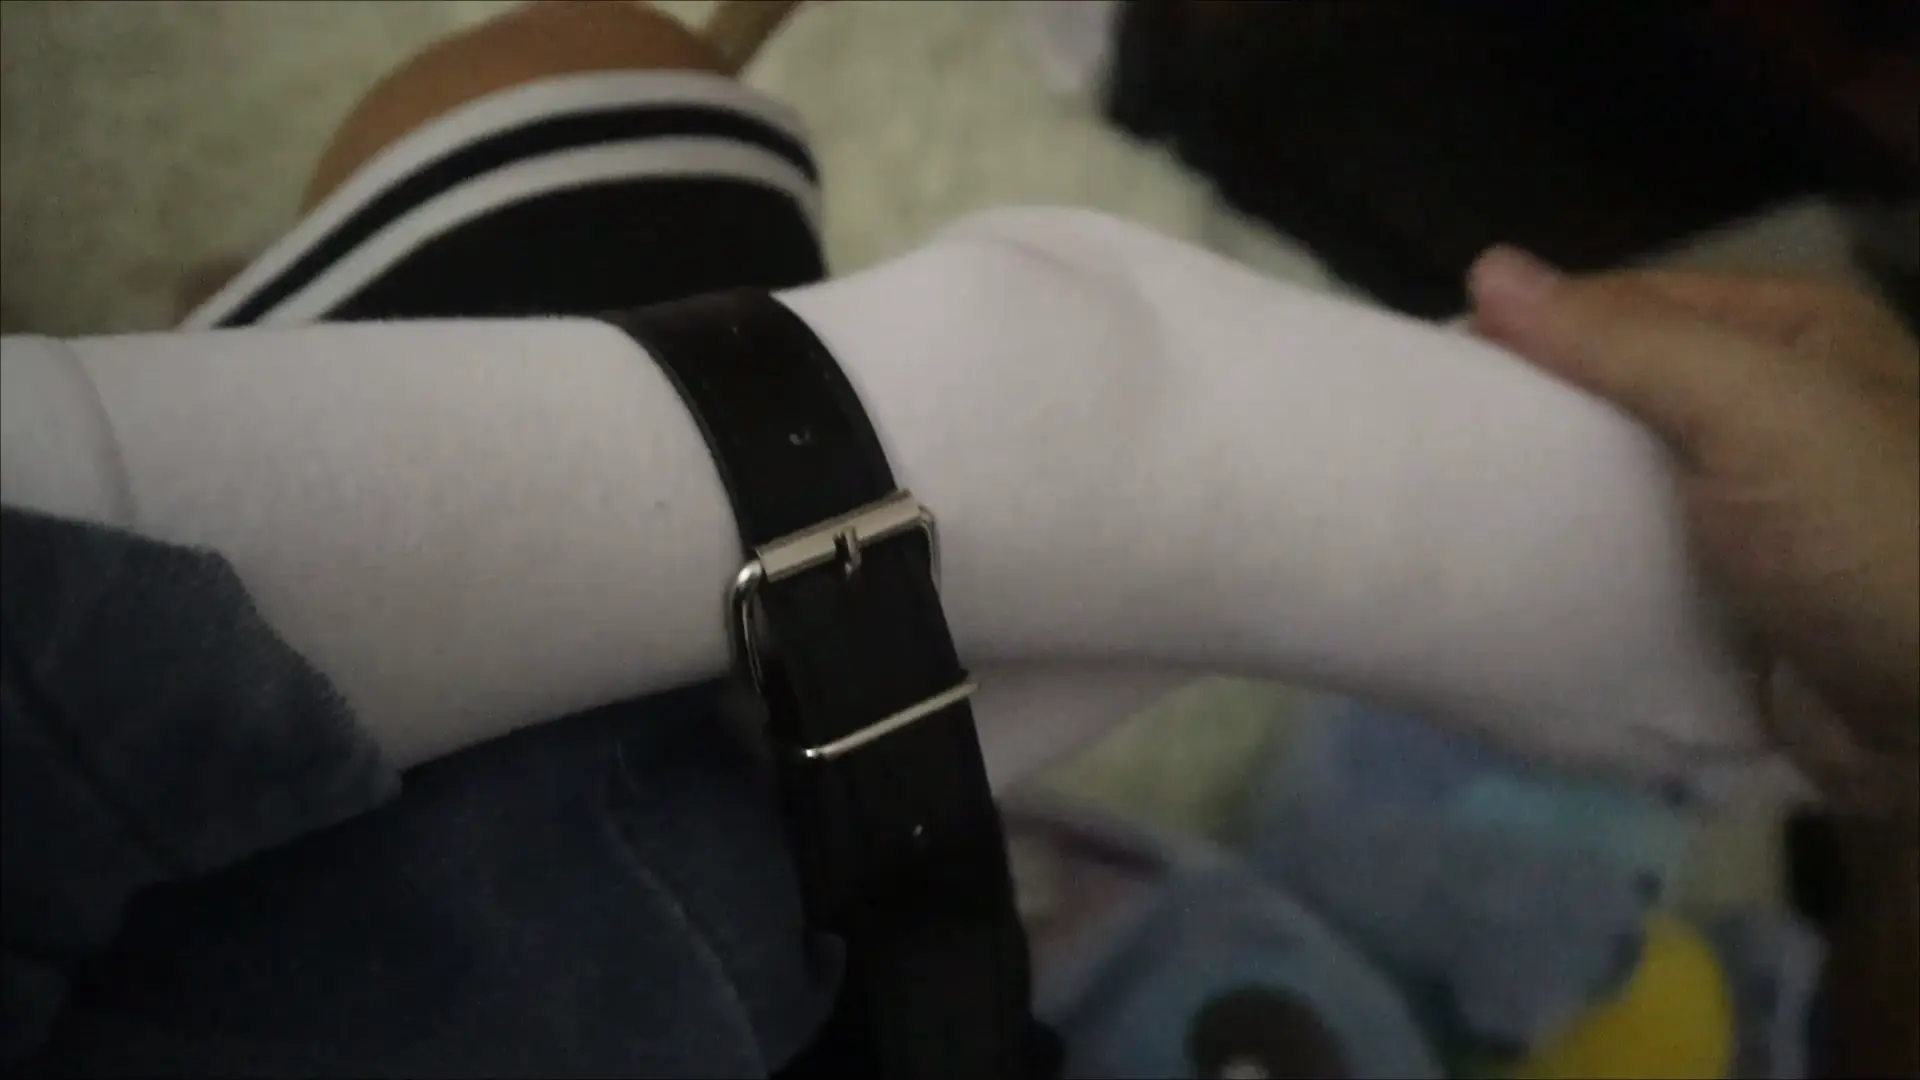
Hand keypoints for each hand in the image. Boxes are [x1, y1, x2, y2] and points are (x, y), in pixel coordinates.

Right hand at [1468, 250, 1918, 815]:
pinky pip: (1634, 570)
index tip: (1437, 377)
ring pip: (1619, 486)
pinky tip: (1511, 584)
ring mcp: (1755, 514)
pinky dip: (1579, 576)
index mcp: (1795, 336)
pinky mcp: (1734, 603)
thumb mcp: (1756, 409)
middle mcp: (1777, 411)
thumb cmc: (1871, 537)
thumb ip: (1625, 341)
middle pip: (1619, 394)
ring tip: (1450, 520)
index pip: (1629, 305)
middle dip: (1535, 422)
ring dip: (1548, 506)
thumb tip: (1488, 268)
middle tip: (1433, 454)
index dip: (1536, 331)